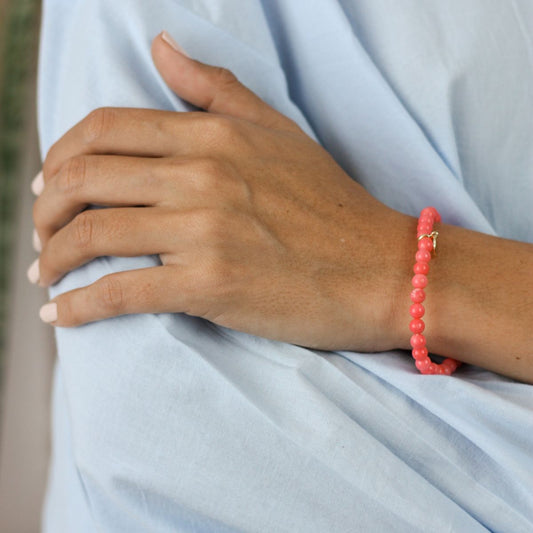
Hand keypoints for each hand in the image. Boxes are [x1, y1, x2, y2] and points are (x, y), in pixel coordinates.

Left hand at [31, 31, 414, 351]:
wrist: (381, 268)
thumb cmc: (332, 204)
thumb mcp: (278, 132)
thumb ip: (215, 88)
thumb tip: (161, 46)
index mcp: (213, 136)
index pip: (103, 130)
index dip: (59, 156)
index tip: (49, 185)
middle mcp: (202, 175)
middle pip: (83, 179)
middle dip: (44, 208)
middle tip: (41, 233)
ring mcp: (205, 230)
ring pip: (92, 234)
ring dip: (52, 257)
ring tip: (45, 274)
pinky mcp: (211, 285)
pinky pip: (121, 293)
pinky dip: (78, 306)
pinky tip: (58, 316)